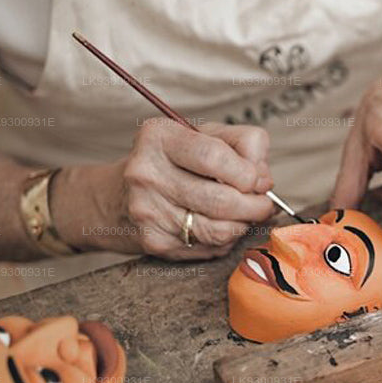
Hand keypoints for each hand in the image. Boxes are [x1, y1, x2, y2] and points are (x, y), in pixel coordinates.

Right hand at [81, 119, 275, 259]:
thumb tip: (264, 178)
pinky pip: (210, 247)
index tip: (258, 178)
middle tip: (264, 203)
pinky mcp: (155, 242)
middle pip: (222, 199)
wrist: (117, 198)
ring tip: (247, 214)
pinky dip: (227, 240)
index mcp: (159, 138)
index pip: (215, 157)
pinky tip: (223, 226)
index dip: (249, 173)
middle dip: (256, 205)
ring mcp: (148, 211)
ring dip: (245, 225)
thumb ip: (244, 143)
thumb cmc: (173, 162)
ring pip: (219, 230)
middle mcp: (147, 174)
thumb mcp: (205, 136)